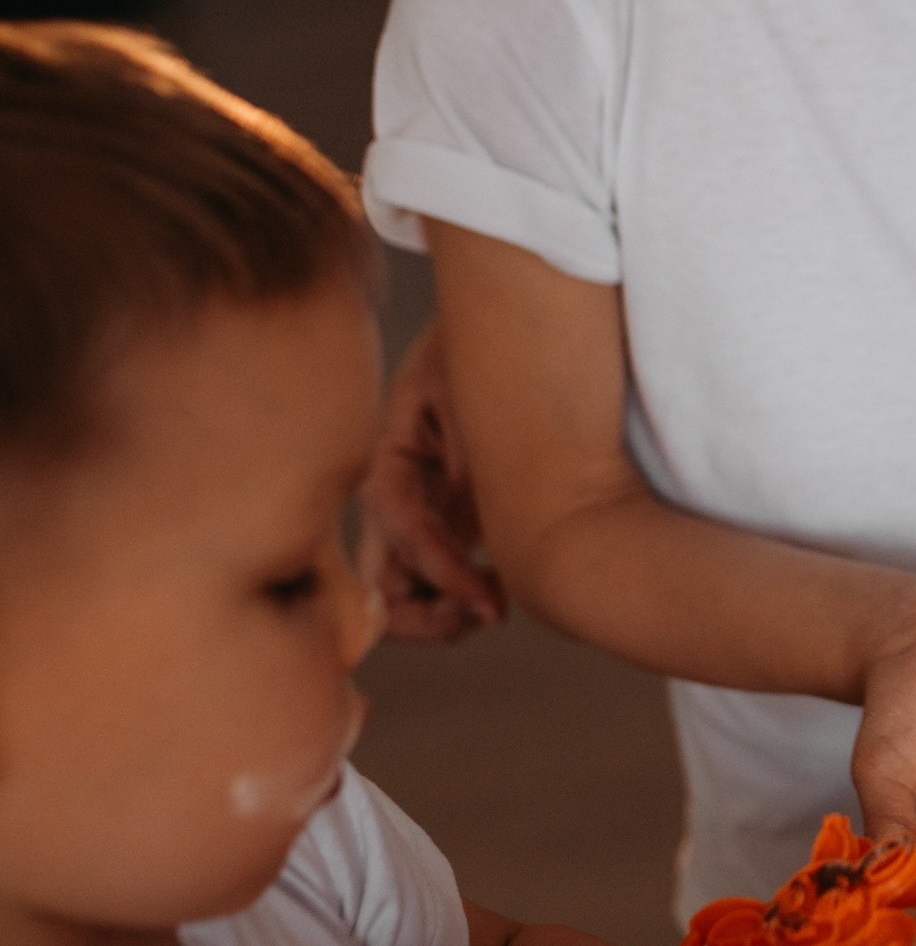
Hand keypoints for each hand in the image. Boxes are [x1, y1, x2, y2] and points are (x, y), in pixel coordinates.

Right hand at [357, 321, 504, 641]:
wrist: (506, 328)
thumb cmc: (485, 350)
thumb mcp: (466, 378)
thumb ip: (462, 439)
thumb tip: (465, 498)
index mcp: (391, 455)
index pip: (401, 530)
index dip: (442, 572)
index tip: (492, 603)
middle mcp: (397, 494)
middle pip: (378, 585)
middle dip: (424, 617)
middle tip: (487, 610)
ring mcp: (421, 513)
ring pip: (401, 594)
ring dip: (438, 616)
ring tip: (492, 605)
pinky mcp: (449, 522)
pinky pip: (436, 580)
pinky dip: (456, 599)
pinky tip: (497, 587)